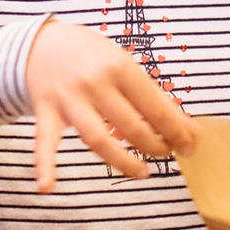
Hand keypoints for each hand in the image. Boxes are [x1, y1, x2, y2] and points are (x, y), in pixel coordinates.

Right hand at [25, 19, 197, 191]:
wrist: (41, 43)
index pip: (154, 106)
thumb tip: (186, 126)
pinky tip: (47, 186)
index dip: (176, 130)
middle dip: (155, 145)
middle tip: (167, 153)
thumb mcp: (123, 63)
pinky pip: (45, 142)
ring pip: (98, 139)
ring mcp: (69, 99)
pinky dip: (45, 165)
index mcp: (118, 67)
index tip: (189, 145)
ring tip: (143, 173)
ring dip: (123, 161)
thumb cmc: (89, 54)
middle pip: (131, 125)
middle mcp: (94, 83)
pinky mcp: (46, 112)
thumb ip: (152, 95)